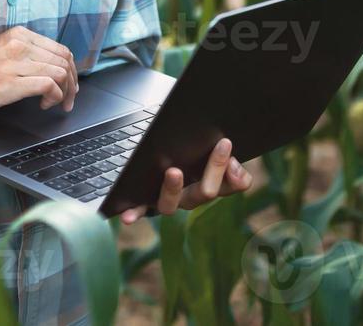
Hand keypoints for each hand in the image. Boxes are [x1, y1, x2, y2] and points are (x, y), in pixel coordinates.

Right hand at [0, 25, 78, 115]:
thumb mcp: (1, 54)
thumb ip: (24, 55)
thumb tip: (51, 68)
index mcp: (18, 34)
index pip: (60, 49)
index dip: (71, 70)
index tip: (69, 86)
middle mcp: (18, 44)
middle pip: (65, 60)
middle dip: (72, 83)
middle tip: (68, 100)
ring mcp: (14, 63)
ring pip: (61, 72)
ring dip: (65, 93)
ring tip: (55, 104)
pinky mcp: (10, 83)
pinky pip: (48, 85)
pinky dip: (54, 97)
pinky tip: (44, 104)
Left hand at [118, 137, 252, 223]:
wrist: (159, 153)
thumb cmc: (189, 148)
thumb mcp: (209, 145)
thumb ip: (225, 153)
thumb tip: (231, 155)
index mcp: (210, 183)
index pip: (231, 185)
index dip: (235, 174)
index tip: (230, 149)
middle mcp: (190, 196)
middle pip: (205, 192)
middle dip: (214, 168)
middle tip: (221, 145)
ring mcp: (169, 200)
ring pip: (172, 204)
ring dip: (173, 189)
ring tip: (174, 171)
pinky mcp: (145, 202)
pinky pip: (140, 210)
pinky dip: (134, 213)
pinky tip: (127, 216)